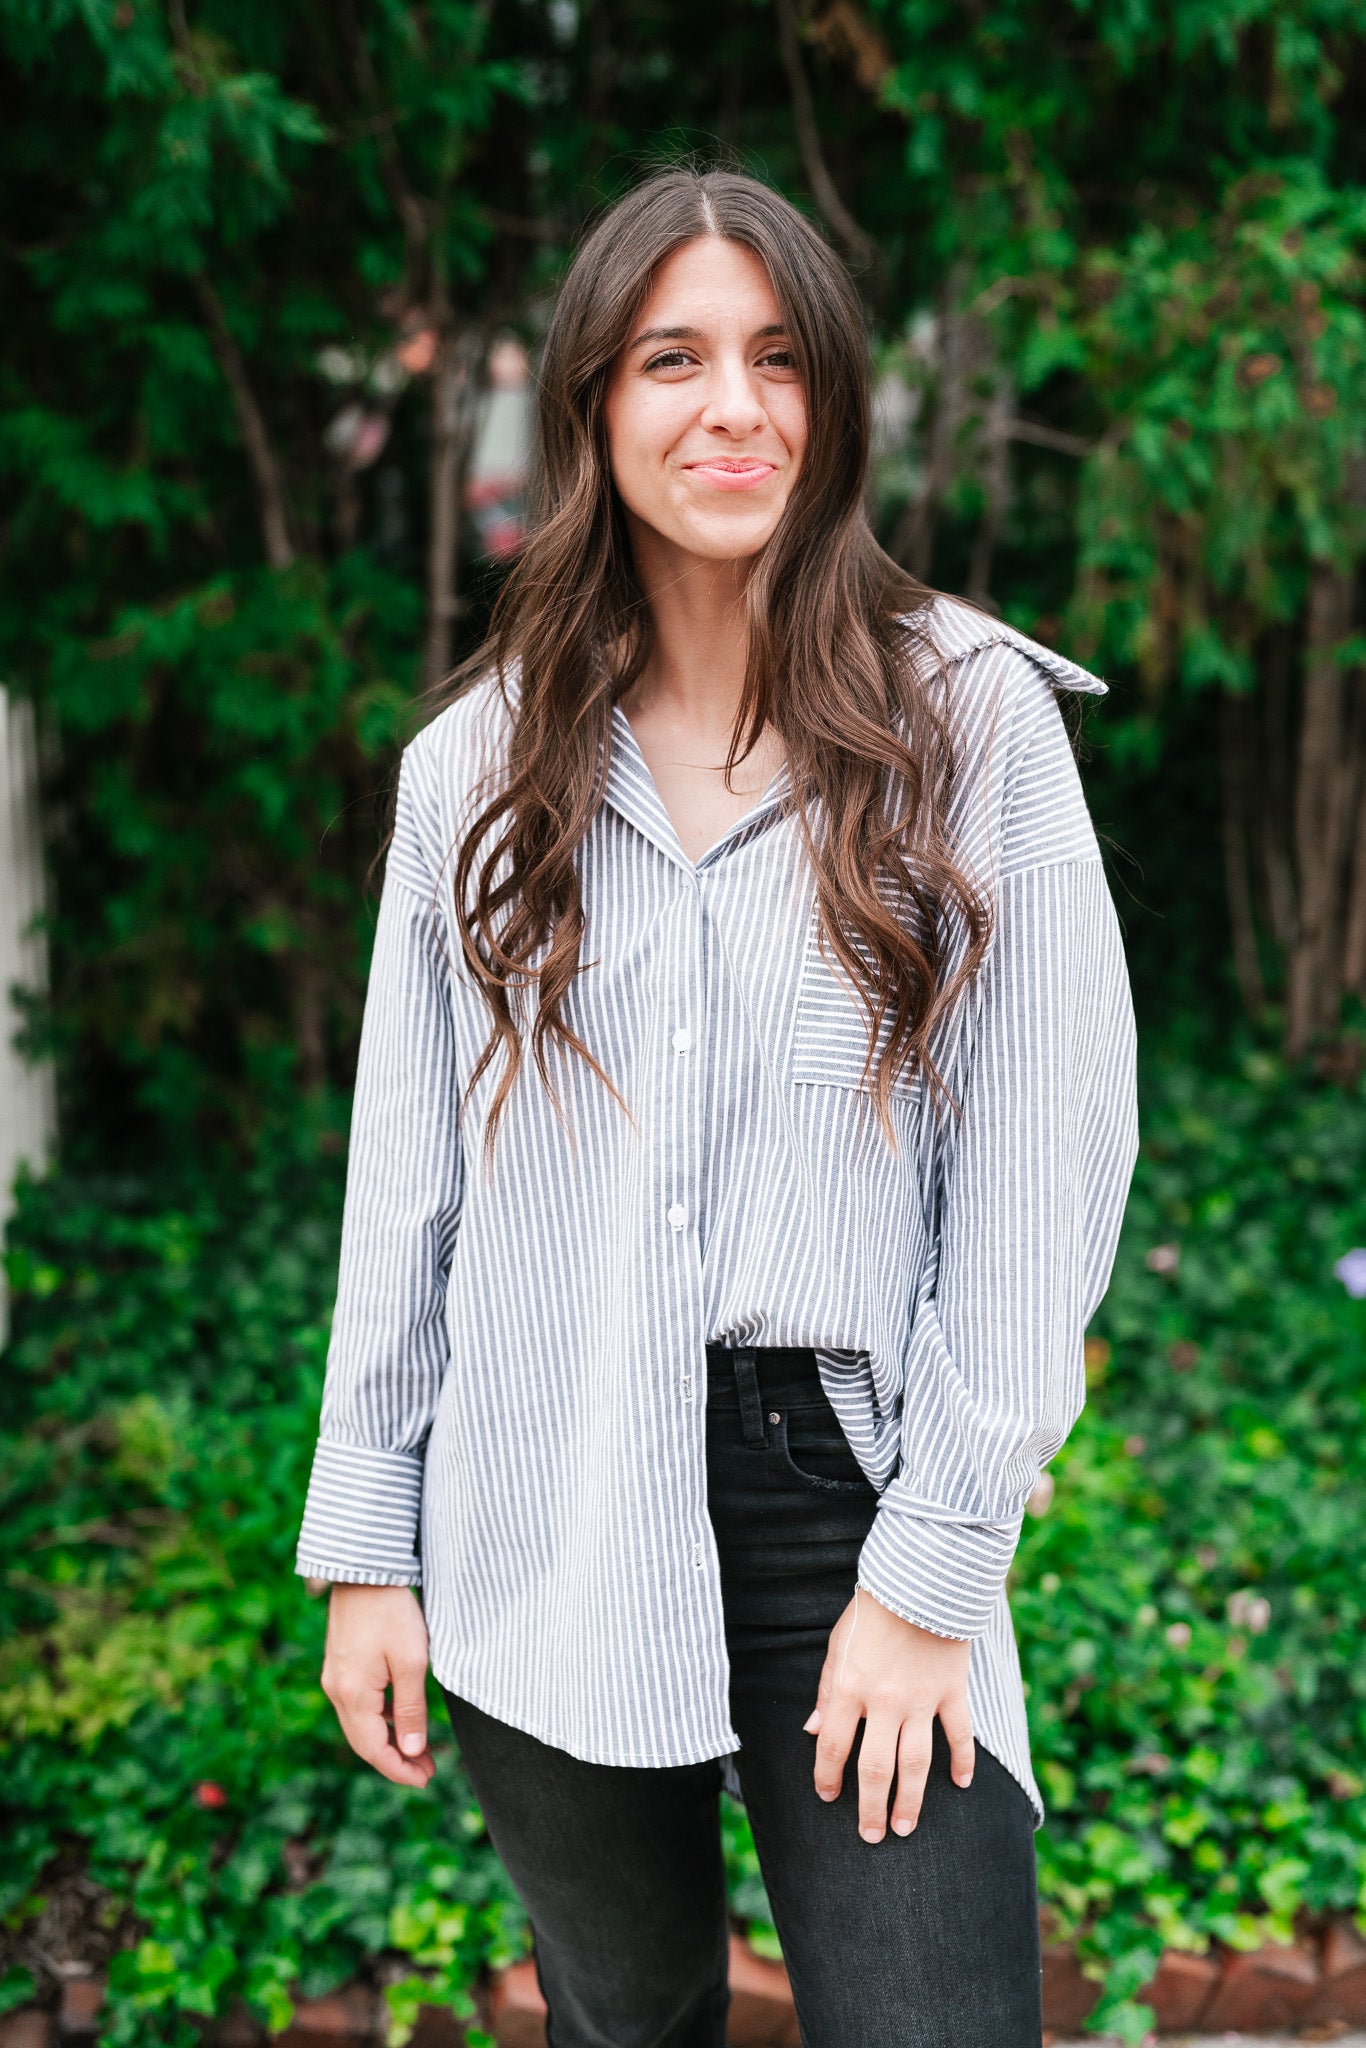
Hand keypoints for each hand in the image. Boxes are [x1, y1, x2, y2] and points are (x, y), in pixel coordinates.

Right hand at [320, 1583, 436, 1787]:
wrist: (364, 1569)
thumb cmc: (392, 1611)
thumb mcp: (412, 1661)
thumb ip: (412, 1709)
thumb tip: (413, 1752)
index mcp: (352, 1695)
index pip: (374, 1750)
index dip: (400, 1770)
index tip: (427, 1780)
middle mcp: (336, 1690)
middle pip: (363, 1742)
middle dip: (395, 1760)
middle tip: (428, 1770)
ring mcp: (335, 1677)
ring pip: (360, 1724)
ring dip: (389, 1740)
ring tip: (421, 1750)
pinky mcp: (340, 1664)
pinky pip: (358, 1705)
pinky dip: (381, 1719)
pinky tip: (402, 1717)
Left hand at [803, 1586, 973, 1841]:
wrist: (919, 1580)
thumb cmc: (871, 1612)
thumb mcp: (836, 1646)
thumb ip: (826, 1691)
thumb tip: (812, 1731)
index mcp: (848, 1687)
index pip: (832, 1746)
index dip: (827, 1776)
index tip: (827, 1796)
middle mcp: (884, 1701)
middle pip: (875, 1768)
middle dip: (871, 1807)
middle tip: (871, 1835)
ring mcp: (921, 1699)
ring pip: (915, 1763)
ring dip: (910, 1800)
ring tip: (904, 1827)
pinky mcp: (952, 1691)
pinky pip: (960, 1735)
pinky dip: (962, 1762)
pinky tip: (960, 1784)